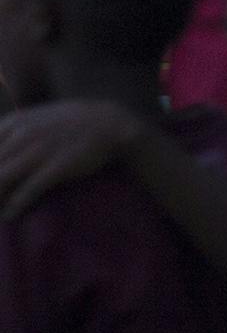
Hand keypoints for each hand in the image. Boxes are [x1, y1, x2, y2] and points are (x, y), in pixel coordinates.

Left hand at [0, 100, 145, 217]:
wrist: (110, 122)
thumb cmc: (70, 123)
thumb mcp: (36, 118)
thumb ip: (11, 130)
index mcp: (15, 122)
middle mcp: (24, 134)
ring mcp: (41, 149)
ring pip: (2, 179)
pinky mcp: (58, 166)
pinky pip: (28, 190)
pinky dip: (15, 206)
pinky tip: (10, 215)